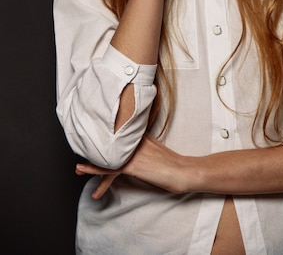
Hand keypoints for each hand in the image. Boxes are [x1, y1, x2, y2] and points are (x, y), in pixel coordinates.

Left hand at [75, 134, 190, 199]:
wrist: (181, 171)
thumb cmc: (171, 162)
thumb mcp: (155, 147)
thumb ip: (143, 143)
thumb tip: (133, 146)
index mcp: (139, 134)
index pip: (117, 135)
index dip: (103, 141)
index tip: (92, 143)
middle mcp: (134, 141)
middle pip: (109, 146)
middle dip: (95, 154)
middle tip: (82, 161)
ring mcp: (132, 153)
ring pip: (106, 156)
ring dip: (91, 163)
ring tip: (78, 169)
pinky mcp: (133, 165)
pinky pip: (109, 168)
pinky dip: (95, 170)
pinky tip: (84, 170)